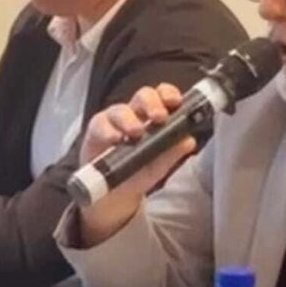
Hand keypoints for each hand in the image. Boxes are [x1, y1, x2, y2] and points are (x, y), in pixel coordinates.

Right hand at [78, 84, 196, 243]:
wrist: (117, 193)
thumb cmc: (140, 171)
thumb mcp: (160, 164)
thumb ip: (174, 152)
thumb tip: (189, 141)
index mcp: (154, 116)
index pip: (163, 96)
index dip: (169, 94)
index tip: (176, 102)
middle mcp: (135, 113)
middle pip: (143, 95)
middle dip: (152, 103)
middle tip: (159, 117)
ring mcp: (114, 120)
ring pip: (121, 109)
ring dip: (130, 119)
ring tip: (136, 133)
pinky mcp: (96, 130)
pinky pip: (100, 124)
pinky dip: (108, 130)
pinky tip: (115, 139)